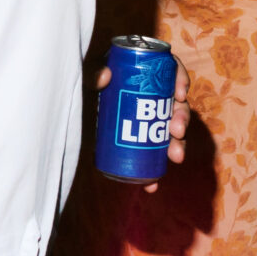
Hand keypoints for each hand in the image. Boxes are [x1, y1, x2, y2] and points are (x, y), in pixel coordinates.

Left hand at [95, 57, 190, 191]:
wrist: (74, 111)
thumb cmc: (84, 87)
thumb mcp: (86, 76)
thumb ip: (92, 73)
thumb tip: (105, 77)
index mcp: (146, 76)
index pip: (170, 71)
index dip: (181, 79)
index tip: (180, 93)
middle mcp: (154, 98)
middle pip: (177, 104)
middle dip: (182, 119)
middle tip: (177, 130)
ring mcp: (149, 122)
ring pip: (172, 132)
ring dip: (178, 145)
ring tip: (176, 156)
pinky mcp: (141, 143)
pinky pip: (154, 158)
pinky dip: (154, 173)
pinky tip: (152, 185)